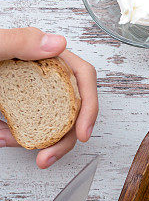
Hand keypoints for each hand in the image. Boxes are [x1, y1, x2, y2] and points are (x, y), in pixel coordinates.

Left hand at [0, 27, 97, 167]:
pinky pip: (26, 126)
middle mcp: (37, 71)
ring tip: (5, 142)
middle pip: (71, 107)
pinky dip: (15, 137)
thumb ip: (18, 42)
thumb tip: (58, 43)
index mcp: (38, 52)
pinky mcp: (12, 105)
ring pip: (50, 122)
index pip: (80, 76)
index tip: (83, 132)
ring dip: (35, 140)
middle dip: (63, 138)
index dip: (88, 106)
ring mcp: (25, 90)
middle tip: (47, 158)